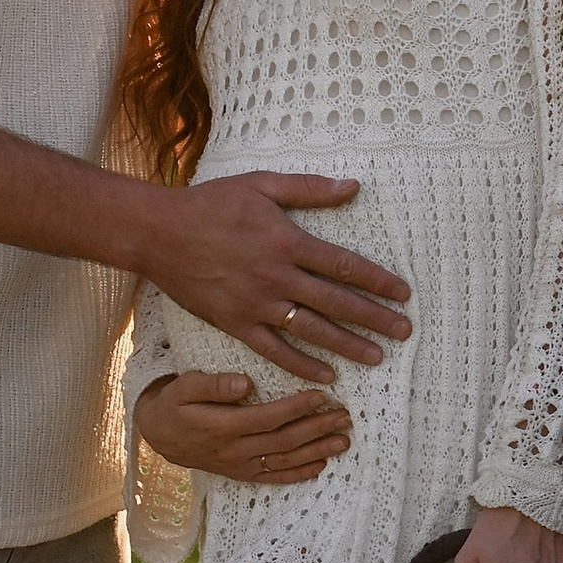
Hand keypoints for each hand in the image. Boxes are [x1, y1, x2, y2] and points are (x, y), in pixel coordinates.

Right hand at [135, 370, 352, 484]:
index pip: (268, 417)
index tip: (322, 395)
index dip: (297, 407)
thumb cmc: (173, 404)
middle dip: (317, 428)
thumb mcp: (183, 386)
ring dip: (317, 451)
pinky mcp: (241, 474)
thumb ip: (213, 384)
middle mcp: (235, 450)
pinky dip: (298, 474)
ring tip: (343, 441)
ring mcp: (239, 465)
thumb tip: (245, 383)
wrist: (157, 435)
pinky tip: (321, 467)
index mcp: (223, 427)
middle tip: (344, 416)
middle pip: (284, 440)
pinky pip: (273, 477)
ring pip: (284, 460)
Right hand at [143, 173, 413, 382]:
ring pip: (312, 330)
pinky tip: (327, 377)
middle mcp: (277, 277)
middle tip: (404, 332)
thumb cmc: (210, 203)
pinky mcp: (236, 323)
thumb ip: (308, 188)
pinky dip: (303, 365)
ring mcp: (256, 304)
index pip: (344, 265)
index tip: (403, 294)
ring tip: (378, 357)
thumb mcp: (261, 185)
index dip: (378, 281)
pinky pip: (275, 350)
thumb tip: (353, 186)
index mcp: (287, 241)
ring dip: (348, 345)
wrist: (158, 233)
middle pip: (337, 302)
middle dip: (375, 318)